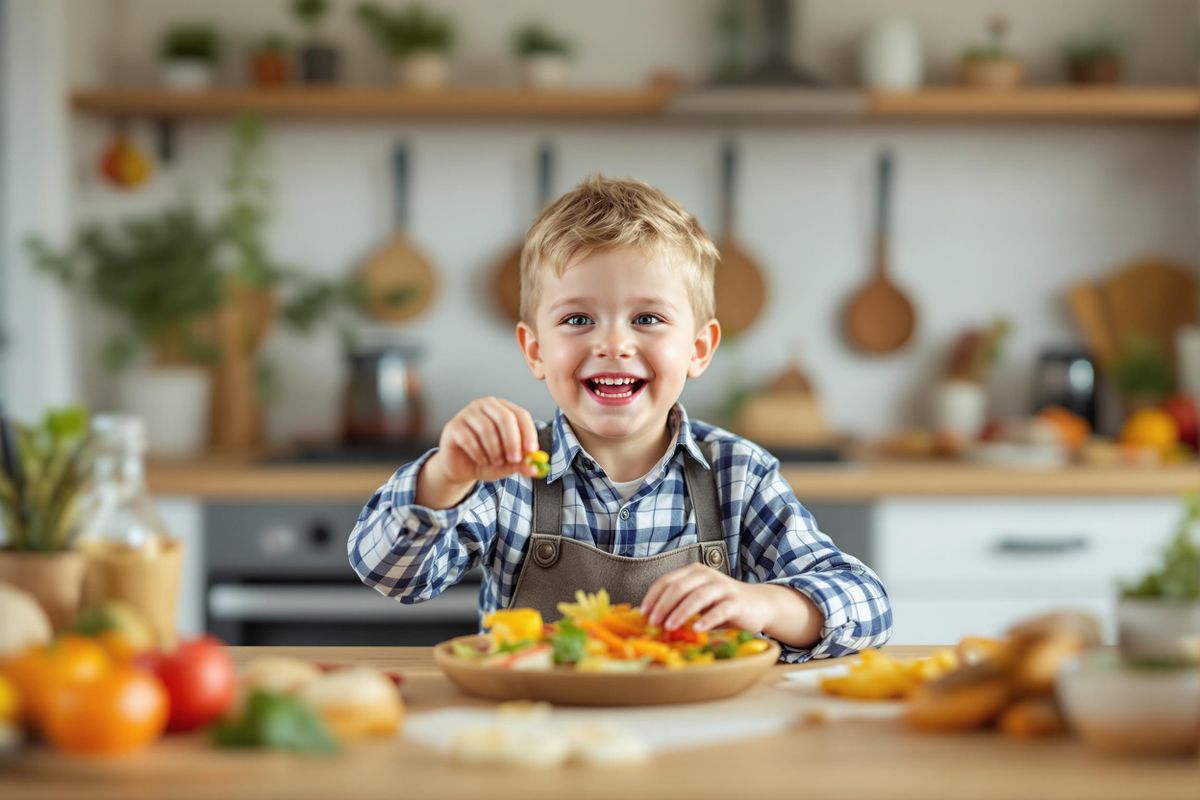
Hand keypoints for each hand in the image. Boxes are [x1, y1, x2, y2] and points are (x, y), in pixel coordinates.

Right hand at [429, 397, 540, 486]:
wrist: (461, 469)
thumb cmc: (486, 459)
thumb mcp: (507, 465)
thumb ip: (520, 464)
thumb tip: (533, 467)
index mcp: (503, 409)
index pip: (520, 415)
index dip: (528, 432)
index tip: (532, 450)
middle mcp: (485, 406)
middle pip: (504, 418)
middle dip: (512, 441)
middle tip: (515, 459)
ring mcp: (467, 413)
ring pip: (486, 429)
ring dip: (494, 450)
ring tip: (496, 461)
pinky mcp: (453, 426)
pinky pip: (469, 438)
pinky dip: (478, 453)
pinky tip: (481, 460)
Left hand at [640, 563, 769, 633]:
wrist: (758, 604)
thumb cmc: (721, 604)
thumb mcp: (698, 601)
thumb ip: (679, 605)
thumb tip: (651, 621)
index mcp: (693, 572)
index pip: (667, 580)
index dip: (653, 596)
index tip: (643, 613)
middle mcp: (707, 575)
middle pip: (680, 587)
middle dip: (663, 605)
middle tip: (653, 622)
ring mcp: (723, 587)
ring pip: (698, 596)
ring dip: (681, 612)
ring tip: (669, 627)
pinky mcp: (737, 602)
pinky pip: (720, 610)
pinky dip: (707, 619)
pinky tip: (696, 629)